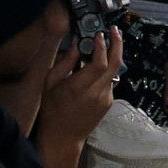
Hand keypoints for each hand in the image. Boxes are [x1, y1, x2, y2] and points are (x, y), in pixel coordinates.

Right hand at [36, 25, 118, 152]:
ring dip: (113, 55)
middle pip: (115, 64)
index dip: (102, 46)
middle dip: (118, 44)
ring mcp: (106, 98)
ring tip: (108, 42)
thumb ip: (65, 62)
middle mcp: (96, 93)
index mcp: (78, 88)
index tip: (100, 34)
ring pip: (115, 71)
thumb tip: (76, 43)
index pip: (99, 63)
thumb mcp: (50, 84)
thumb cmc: (52, 110)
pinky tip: (98, 65)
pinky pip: (111, 80)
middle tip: (115, 31)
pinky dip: (107, 70)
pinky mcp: (110, 101)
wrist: (63, 136)